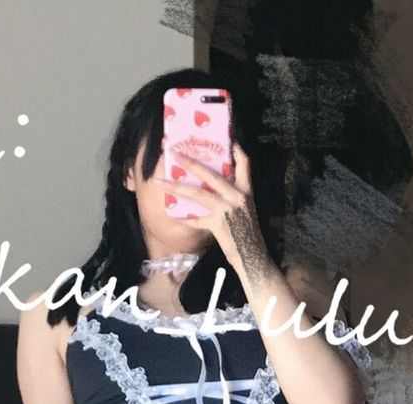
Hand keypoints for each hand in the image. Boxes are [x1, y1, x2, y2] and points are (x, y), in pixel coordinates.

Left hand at [157, 144, 271, 282]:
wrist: (253, 257)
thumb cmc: (247, 234)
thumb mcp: (245, 209)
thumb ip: (232, 195)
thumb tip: (212, 185)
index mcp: (245, 190)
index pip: (244, 163)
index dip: (235, 149)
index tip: (225, 138)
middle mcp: (236, 196)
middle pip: (210, 174)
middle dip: (190, 162)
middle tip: (173, 152)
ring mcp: (226, 210)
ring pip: (198, 194)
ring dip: (176, 187)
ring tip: (160, 182)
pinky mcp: (218, 225)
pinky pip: (197, 220)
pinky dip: (185, 219)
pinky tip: (173, 215)